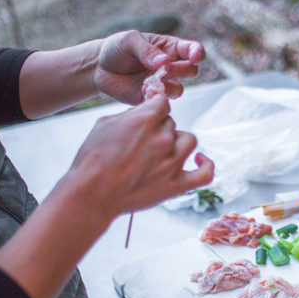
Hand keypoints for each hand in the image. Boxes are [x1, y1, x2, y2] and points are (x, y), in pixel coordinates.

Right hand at [66, 95, 213, 218]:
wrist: (92, 194)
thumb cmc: (92, 159)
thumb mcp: (104, 124)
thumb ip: (130, 114)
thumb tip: (145, 109)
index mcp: (145, 120)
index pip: (163, 103)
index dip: (154, 108)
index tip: (148, 116)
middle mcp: (163, 138)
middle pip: (172, 123)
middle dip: (158, 129)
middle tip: (141, 144)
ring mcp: (172, 163)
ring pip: (188, 140)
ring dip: (177, 142)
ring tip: (161, 151)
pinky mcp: (176, 185)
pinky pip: (205, 174)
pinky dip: (206, 165)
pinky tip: (200, 159)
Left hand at [94, 30, 205, 103]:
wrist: (99, 68)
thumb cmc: (117, 49)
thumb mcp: (129, 41)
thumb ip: (146, 50)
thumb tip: (164, 62)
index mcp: (169, 48)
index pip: (192, 49)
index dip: (198, 53)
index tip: (194, 57)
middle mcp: (170, 66)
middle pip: (191, 71)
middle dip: (182, 70)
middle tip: (165, 69)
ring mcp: (162, 83)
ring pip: (179, 89)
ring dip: (169, 86)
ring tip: (150, 82)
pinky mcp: (152, 97)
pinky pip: (162, 102)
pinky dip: (156, 98)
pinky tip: (143, 91)